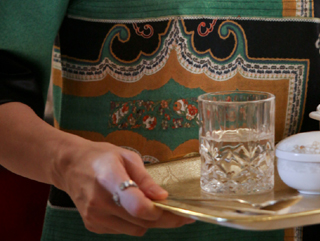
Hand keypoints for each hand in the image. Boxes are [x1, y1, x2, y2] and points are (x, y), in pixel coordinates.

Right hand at [54, 139, 193, 235]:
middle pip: (139, 220)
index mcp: (109, 177)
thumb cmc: (101, 156)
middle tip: (182, 215)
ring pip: (134, 229)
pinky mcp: (93, 226)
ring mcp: (95, 217)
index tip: (173, 207)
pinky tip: (134, 209)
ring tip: (158, 209)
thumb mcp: (126, 156)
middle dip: (164, 218)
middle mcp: (100, 202)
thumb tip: (163, 196)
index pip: (134, 203)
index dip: (155, 210)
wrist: (70, 166)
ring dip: (149, 221)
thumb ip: (145, 178)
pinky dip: (134, 223)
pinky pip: (123, 230)